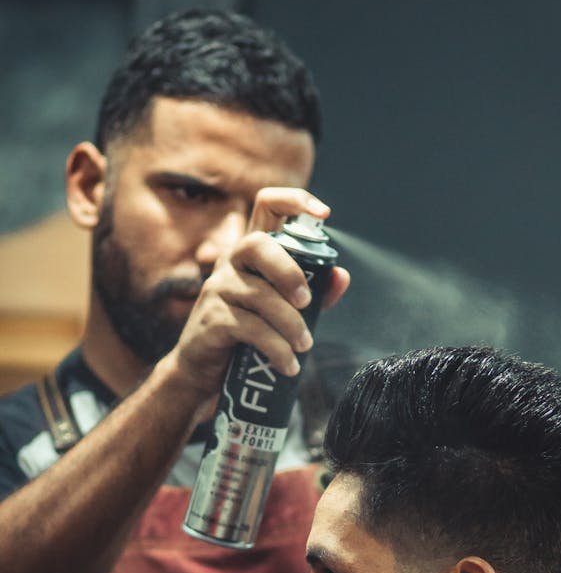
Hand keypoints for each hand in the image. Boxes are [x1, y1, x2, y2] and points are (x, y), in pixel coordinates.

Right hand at [169, 188, 349, 402]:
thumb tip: (341, 276)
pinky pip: (251, 328)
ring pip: (260, 295)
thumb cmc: (248, 334)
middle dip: (289, 272)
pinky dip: (276, 349)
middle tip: (308, 303)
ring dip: (291, 324)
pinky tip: (288, 364)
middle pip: (258, 244)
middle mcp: (232, 262)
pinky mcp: (213, 319)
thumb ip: (314, 291)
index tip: (323, 214)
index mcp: (252, 252)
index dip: (295, 201)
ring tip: (304, 347)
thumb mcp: (284, 309)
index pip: (266, 205)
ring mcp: (218, 289)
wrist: (206, 371)